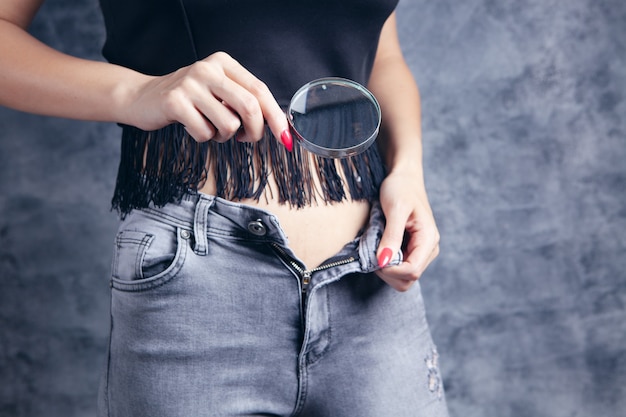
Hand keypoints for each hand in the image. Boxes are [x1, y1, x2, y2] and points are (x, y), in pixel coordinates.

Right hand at [122, 51, 291, 147]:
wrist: (142, 97)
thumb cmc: (189, 100)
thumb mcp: (218, 92)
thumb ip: (245, 102)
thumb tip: (280, 127)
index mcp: (224, 63)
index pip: (260, 91)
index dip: (276, 117)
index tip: (286, 139)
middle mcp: (208, 68)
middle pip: (250, 107)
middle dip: (254, 132)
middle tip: (245, 138)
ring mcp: (190, 83)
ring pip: (229, 124)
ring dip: (224, 136)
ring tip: (210, 127)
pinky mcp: (175, 102)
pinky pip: (205, 133)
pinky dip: (203, 138)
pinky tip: (192, 126)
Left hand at [375, 168, 439, 291]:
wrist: (404, 178)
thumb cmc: (400, 189)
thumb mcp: (395, 209)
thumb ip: (391, 236)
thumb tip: (383, 262)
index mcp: (428, 240)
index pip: (412, 271)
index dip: (391, 270)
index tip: (374, 257)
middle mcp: (428, 249)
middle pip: (408, 279)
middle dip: (387, 272)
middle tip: (373, 252)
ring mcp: (421, 252)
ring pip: (403, 278)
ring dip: (386, 269)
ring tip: (376, 248)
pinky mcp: (412, 251)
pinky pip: (399, 268)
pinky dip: (386, 264)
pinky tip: (379, 248)